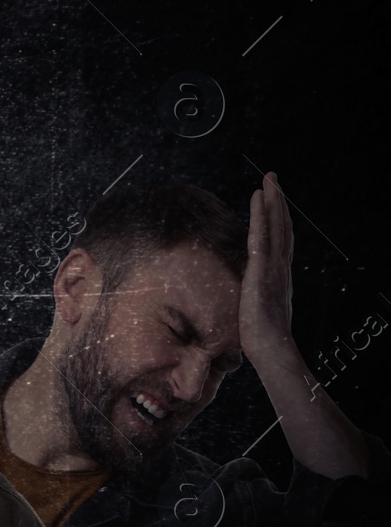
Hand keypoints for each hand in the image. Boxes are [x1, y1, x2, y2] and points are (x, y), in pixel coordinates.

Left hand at [239, 172, 296, 368]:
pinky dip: (260, 214)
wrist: (270, 347)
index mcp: (279, 275)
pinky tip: (258, 197)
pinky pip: (261, 235)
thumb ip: (255, 298)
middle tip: (273, 179)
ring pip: (275, 226)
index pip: (281, 240)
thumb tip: (245, 298)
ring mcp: (274, 266)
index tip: (275, 202)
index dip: (279, 219)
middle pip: (282, 226)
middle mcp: (281, 267)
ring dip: (272, 200)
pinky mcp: (263, 269)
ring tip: (269, 180)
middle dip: (278, 201)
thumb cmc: (262, 336)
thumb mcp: (258, 310)